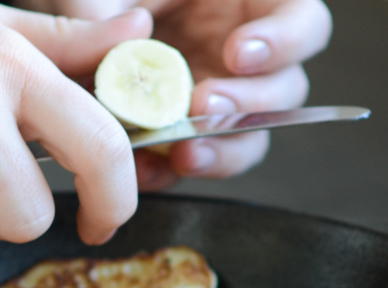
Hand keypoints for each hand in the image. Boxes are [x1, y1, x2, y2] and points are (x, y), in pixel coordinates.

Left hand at [23, 0, 331, 189]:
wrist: (85, 38)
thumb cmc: (114, 1)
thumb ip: (111, 6)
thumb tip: (130, 33)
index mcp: (250, 5)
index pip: (302, 22)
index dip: (284, 41)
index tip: (238, 54)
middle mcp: (245, 59)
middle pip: (285, 91)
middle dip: (248, 105)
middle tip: (205, 107)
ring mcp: (221, 103)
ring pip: (248, 139)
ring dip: (221, 151)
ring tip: (184, 152)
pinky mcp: (189, 138)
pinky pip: (195, 162)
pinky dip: (172, 172)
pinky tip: (147, 169)